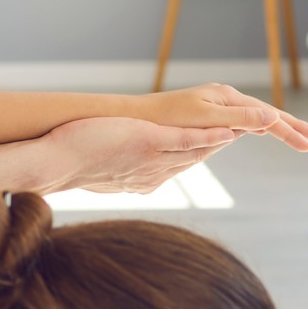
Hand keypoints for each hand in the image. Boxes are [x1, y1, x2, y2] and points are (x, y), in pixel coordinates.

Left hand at [40, 116, 240, 195]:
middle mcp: (155, 173)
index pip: (183, 164)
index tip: (225, 138)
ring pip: (197, 152)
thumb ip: (113, 173)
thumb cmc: (68, 165)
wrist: (53, 165)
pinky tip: (229, 131)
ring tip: (254, 128)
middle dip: (223, 145)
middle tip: (254, 133)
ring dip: (225, 140)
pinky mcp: (148, 143)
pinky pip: (185, 142)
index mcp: (145, 180)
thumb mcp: (98, 174)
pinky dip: (208, 137)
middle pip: (197, 158)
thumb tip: (106, 174)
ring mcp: (154, 159)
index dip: (205, 152)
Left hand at [135, 83, 307, 150]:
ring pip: (257, 117)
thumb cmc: (166, 119)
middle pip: (267, 113)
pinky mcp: (211, 115)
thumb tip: (270, 117)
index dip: (291, 129)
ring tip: (300, 135)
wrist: (138, 118)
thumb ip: (237, 119)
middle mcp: (226, 99)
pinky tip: (267, 130)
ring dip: (279, 125)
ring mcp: (219, 106)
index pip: (268, 115)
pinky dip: (261, 127)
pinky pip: (244, 121)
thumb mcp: (203, 119)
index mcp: (227, 98)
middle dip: (292, 125)